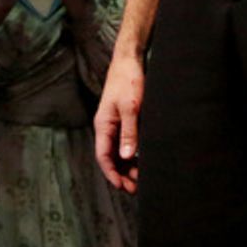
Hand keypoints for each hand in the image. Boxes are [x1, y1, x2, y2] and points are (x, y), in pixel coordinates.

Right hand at [95, 52, 145, 191]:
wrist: (130, 59)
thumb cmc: (129, 80)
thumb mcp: (131, 107)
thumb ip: (129, 131)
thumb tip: (127, 157)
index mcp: (103, 125)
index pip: (103, 156)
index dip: (112, 174)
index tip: (123, 186)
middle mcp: (107, 126)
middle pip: (111, 157)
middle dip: (121, 173)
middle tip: (135, 187)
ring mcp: (115, 122)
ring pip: (118, 150)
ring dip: (127, 165)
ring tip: (140, 177)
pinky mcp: (124, 118)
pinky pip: (125, 141)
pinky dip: (132, 152)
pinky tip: (143, 159)